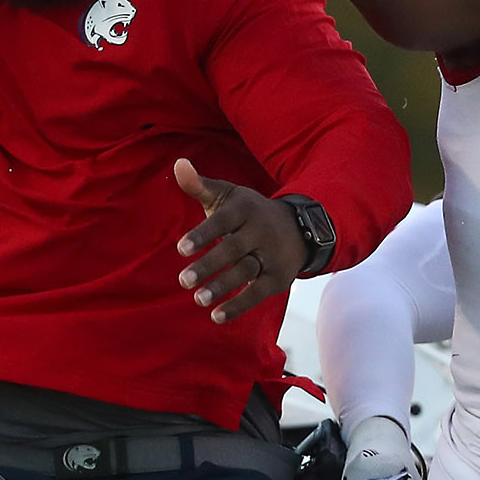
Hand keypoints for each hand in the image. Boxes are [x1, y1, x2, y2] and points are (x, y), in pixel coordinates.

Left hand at [174, 160, 301, 322]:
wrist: (300, 228)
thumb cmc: (249, 212)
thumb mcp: (228, 196)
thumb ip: (200, 185)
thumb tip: (178, 163)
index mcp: (245, 209)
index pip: (222, 222)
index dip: (203, 235)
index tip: (180, 249)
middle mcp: (261, 231)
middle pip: (233, 249)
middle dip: (209, 265)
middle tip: (183, 281)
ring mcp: (272, 256)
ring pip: (246, 272)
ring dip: (223, 287)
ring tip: (198, 299)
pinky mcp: (279, 278)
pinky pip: (258, 293)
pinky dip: (239, 306)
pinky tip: (217, 317)